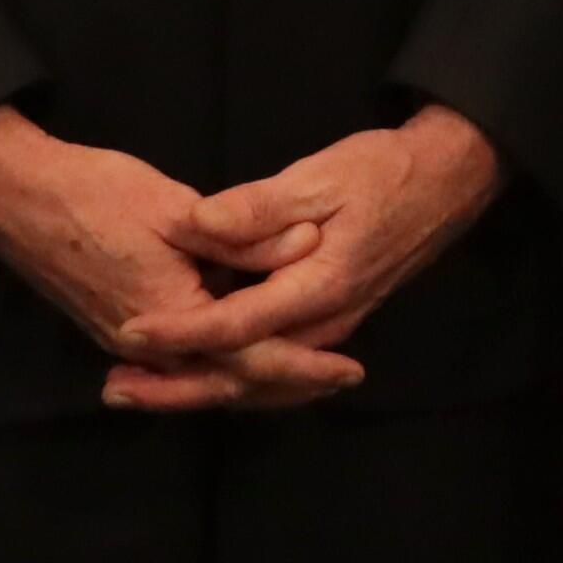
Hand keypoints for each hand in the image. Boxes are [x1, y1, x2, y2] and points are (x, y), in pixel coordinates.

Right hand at [0, 107, 365, 412]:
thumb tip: (307, 242)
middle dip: (288, 386)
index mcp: (171, 317)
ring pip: (204, 380)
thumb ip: (242, 234)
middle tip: (339, 378)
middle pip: (231, 385)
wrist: (16, 199)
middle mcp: (150, 347)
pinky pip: (181, 366)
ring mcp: (128, 343)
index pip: (253, 360)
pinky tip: (243, 353)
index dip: (306, 366)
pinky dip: (219, 367)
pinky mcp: (117, 330)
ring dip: (256, 380)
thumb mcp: (174, 208)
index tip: (350, 367)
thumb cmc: (94, 195)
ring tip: (305, 373)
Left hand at [112, 107, 507, 409]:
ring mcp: (330, 330)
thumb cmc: (383, 173)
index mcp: (319, 287)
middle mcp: (324, 324)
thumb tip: (198, 222)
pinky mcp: (330, 324)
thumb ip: (259, 207)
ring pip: (259, 380)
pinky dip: (231, 377)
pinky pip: (274, 368)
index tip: (130, 328)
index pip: (236, 324)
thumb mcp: (321, 177)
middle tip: (115, 390)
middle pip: (243, 375)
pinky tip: (195, 369)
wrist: (447, 184)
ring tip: (138, 387)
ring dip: (197, 388)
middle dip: (176, 387)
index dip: (180, 330)